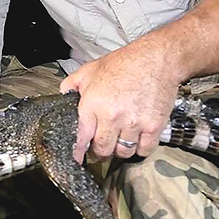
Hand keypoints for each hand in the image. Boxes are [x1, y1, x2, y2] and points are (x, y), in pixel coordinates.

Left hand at [59, 36, 179, 162]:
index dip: (78, 153)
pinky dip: (140, 148)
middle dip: (100, 152)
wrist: (156, 59)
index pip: (81, 138)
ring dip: (120, 150)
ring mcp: (133, 123)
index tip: (78, 159)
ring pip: (123, 152)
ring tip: (120, 140)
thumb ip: (72, 85)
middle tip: (101, 148)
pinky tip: (137, 139)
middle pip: (102, 150)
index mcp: (93, 104)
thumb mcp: (90, 70)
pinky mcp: (153, 126)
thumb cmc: (125, 63)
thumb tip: (62, 97)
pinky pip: (144, 150)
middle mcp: (112, 116)